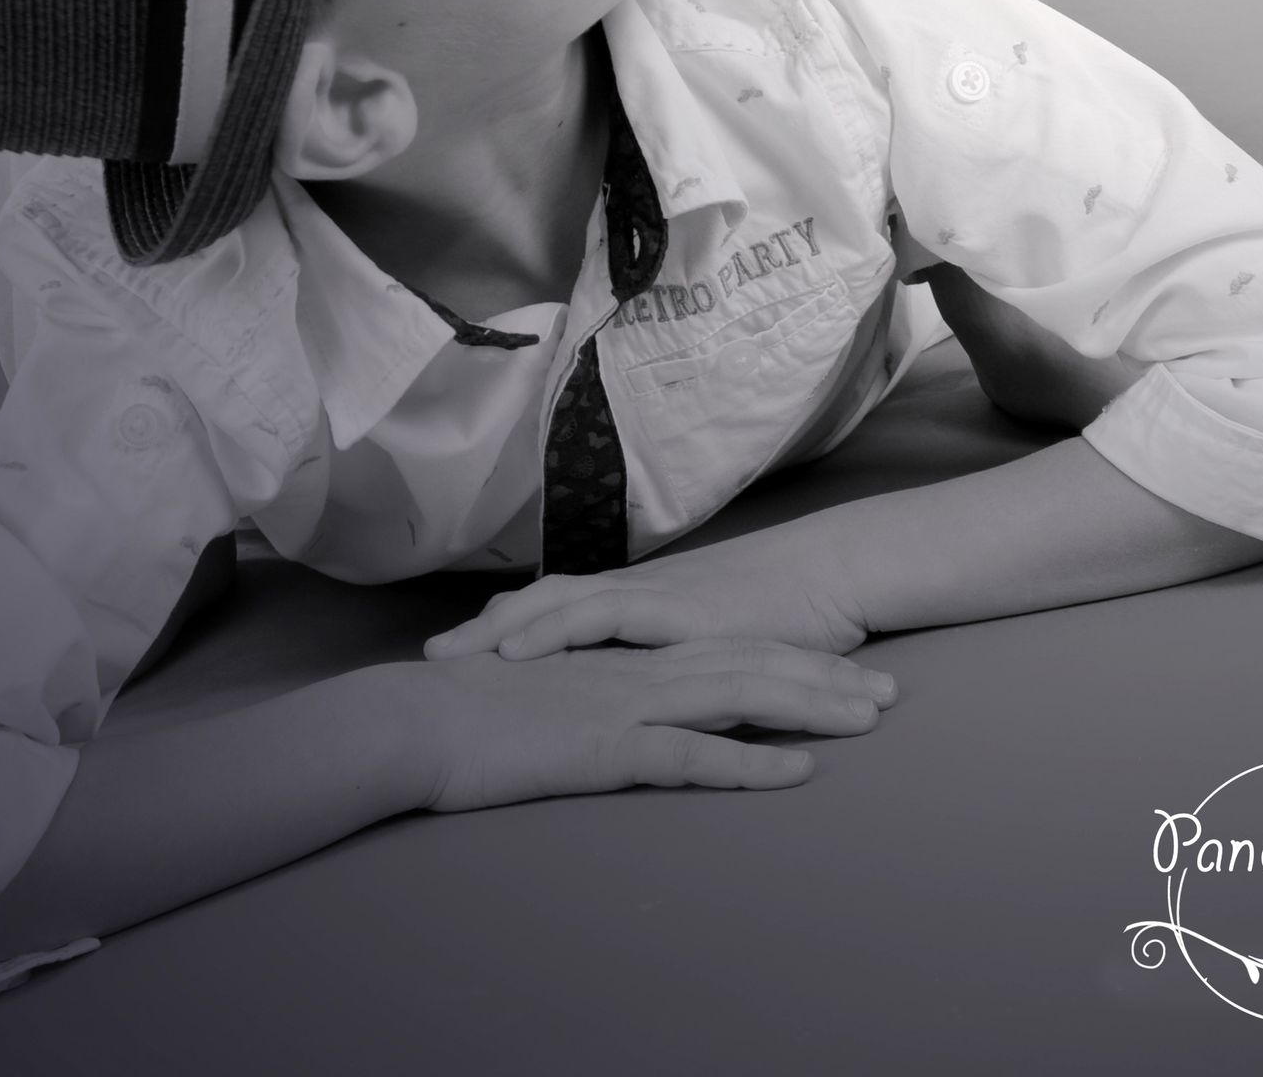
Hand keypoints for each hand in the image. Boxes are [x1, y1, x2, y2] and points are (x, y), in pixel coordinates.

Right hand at [412, 636, 893, 812]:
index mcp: (625, 657)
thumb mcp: (549, 696)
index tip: (848, 672)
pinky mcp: (606, 746)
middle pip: (751, 665)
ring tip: (869, 721)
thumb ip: (594, 693)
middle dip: (826, 680)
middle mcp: (637, 670)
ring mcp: (626, 704)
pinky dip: (749, 764)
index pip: (727, 650)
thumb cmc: (468, 716)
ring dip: (810, 709)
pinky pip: (691, 757)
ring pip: (738, 697)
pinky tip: (796, 773)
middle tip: (889, 694)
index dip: (793, 659)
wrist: (412, 721)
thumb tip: (627, 710)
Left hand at [424, 519, 867, 663]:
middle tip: (429, 656)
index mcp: (644, 598)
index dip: (510, 623)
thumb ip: (679, 656)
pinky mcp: (673, 613)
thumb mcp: (719, 640)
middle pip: (544, 602)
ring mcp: (653, 598)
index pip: (561, 604)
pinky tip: (515, 654)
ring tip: (450, 657)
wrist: (833, 576)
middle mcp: (638, 591)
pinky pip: (600, 620)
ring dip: (500, 631)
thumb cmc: (787, 611)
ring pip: (558, 606)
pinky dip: (553, 633)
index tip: (460, 645)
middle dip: (485, 630)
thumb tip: (645, 685)